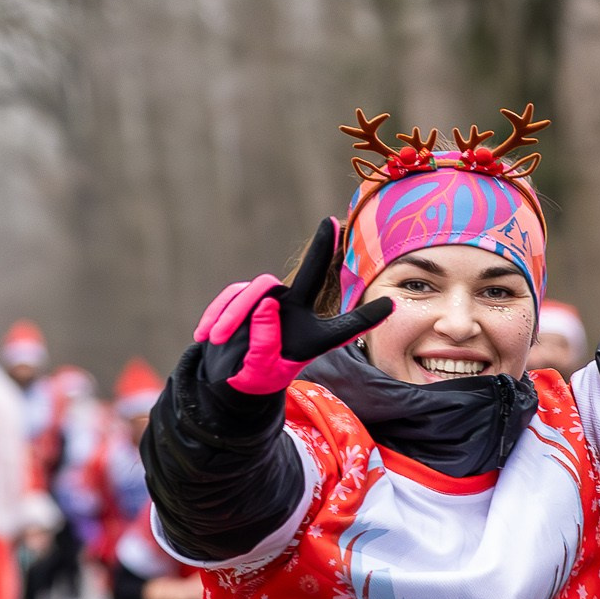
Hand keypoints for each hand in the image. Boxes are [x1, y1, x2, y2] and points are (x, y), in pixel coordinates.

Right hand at [191, 220, 389, 395]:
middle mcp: (298, 313)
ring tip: (217, 339)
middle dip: (319, 247)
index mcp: (315, 337)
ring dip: (235, 313)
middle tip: (328, 222)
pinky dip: (219, 313)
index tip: (392, 303)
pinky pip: (235, 296)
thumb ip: (263, 342)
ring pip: (259, 290)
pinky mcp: (248, 296)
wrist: (227, 376)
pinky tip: (207, 335)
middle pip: (310, 276)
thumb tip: (266, 302)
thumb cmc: (253, 375)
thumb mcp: (260, 369)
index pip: (346, 327)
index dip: (368, 317)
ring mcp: (273, 301)